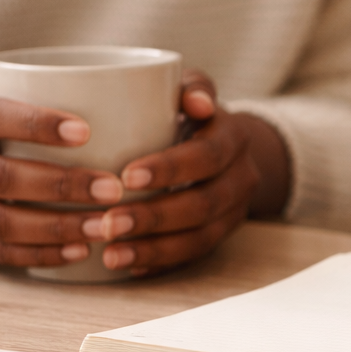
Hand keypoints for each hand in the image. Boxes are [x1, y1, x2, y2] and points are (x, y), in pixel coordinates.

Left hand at [84, 71, 287, 275]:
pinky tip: (128, 266)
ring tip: (111, 254)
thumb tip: (196, 101)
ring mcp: (235, 212)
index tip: (126, 175)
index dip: (171, 168)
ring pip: (201, 238)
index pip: (208, 156)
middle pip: (204, 204)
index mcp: (234, 138)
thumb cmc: (189, 113)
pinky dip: (161, 263)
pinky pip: (194, 257)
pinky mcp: (221, 237)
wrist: (223, 147)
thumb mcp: (192, 89)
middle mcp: (242, 178)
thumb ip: (192, 85)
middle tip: (108, 223)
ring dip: (154, 249)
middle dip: (155, 217)